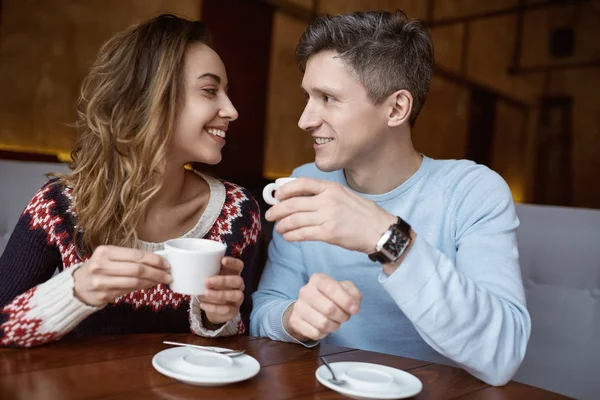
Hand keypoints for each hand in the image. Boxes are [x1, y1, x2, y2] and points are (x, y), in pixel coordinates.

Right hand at [73, 245, 170, 306]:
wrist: (77, 286)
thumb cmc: (99, 268)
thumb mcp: (109, 257)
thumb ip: (129, 258)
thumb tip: (156, 261)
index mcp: (105, 251)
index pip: (136, 255)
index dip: (154, 260)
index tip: (166, 263)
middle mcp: (101, 265)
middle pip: (137, 269)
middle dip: (156, 272)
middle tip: (168, 274)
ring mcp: (101, 281)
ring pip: (135, 282)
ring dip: (152, 281)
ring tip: (162, 280)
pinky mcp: (104, 295)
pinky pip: (129, 291)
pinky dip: (143, 287)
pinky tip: (150, 285)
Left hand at [197, 257, 244, 324]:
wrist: (214, 309)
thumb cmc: (211, 288)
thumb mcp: (209, 279)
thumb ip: (204, 273)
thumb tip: (187, 268)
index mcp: (233, 274)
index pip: (239, 265)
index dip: (233, 262)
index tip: (222, 260)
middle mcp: (239, 286)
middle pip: (238, 281)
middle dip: (223, 281)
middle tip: (207, 281)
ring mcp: (238, 299)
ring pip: (236, 295)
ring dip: (220, 294)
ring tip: (206, 293)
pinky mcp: (233, 310)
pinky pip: (226, 309)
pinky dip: (214, 307)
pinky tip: (203, 304)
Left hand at [265, 178, 395, 253]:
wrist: (380, 230)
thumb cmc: (363, 214)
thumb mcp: (344, 196)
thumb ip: (325, 196)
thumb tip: (300, 199)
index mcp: (331, 188)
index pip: (302, 184)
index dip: (285, 190)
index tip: (277, 196)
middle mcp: (328, 200)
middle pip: (293, 203)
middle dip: (277, 210)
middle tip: (270, 215)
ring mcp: (328, 216)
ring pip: (295, 220)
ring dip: (283, 225)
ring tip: (279, 229)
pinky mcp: (329, 233)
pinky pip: (303, 234)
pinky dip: (292, 235)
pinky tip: (288, 237)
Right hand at [283, 273, 361, 341]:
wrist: (308, 307)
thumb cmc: (330, 297)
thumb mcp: (345, 290)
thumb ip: (353, 294)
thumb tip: (354, 306)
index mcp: (318, 279)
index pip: (332, 288)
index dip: (346, 301)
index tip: (355, 309)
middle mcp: (305, 291)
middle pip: (329, 309)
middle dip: (342, 316)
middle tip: (345, 316)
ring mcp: (298, 306)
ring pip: (322, 324)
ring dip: (334, 326)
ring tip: (335, 322)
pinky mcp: (295, 321)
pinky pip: (315, 333)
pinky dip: (324, 333)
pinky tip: (324, 327)